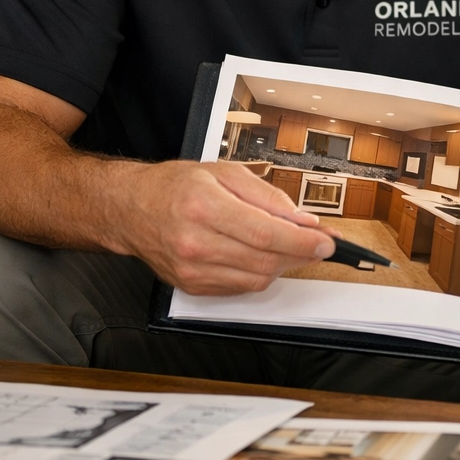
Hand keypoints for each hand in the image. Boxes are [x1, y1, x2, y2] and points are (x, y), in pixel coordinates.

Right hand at [112, 160, 334, 295]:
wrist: (132, 209)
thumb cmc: (176, 186)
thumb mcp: (225, 173)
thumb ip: (268, 196)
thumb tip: (302, 220)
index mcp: (204, 207)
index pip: (265, 234)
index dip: (302, 241)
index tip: (327, 241)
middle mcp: (195, 242)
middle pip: (264, 260)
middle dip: (301, 254)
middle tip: (320, 244)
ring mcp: (192, 269)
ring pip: (257, 278)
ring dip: (283, 264)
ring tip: (291, 246)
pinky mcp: (192, 285)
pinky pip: (240, 287)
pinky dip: (260, 273)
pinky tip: (263, 256)